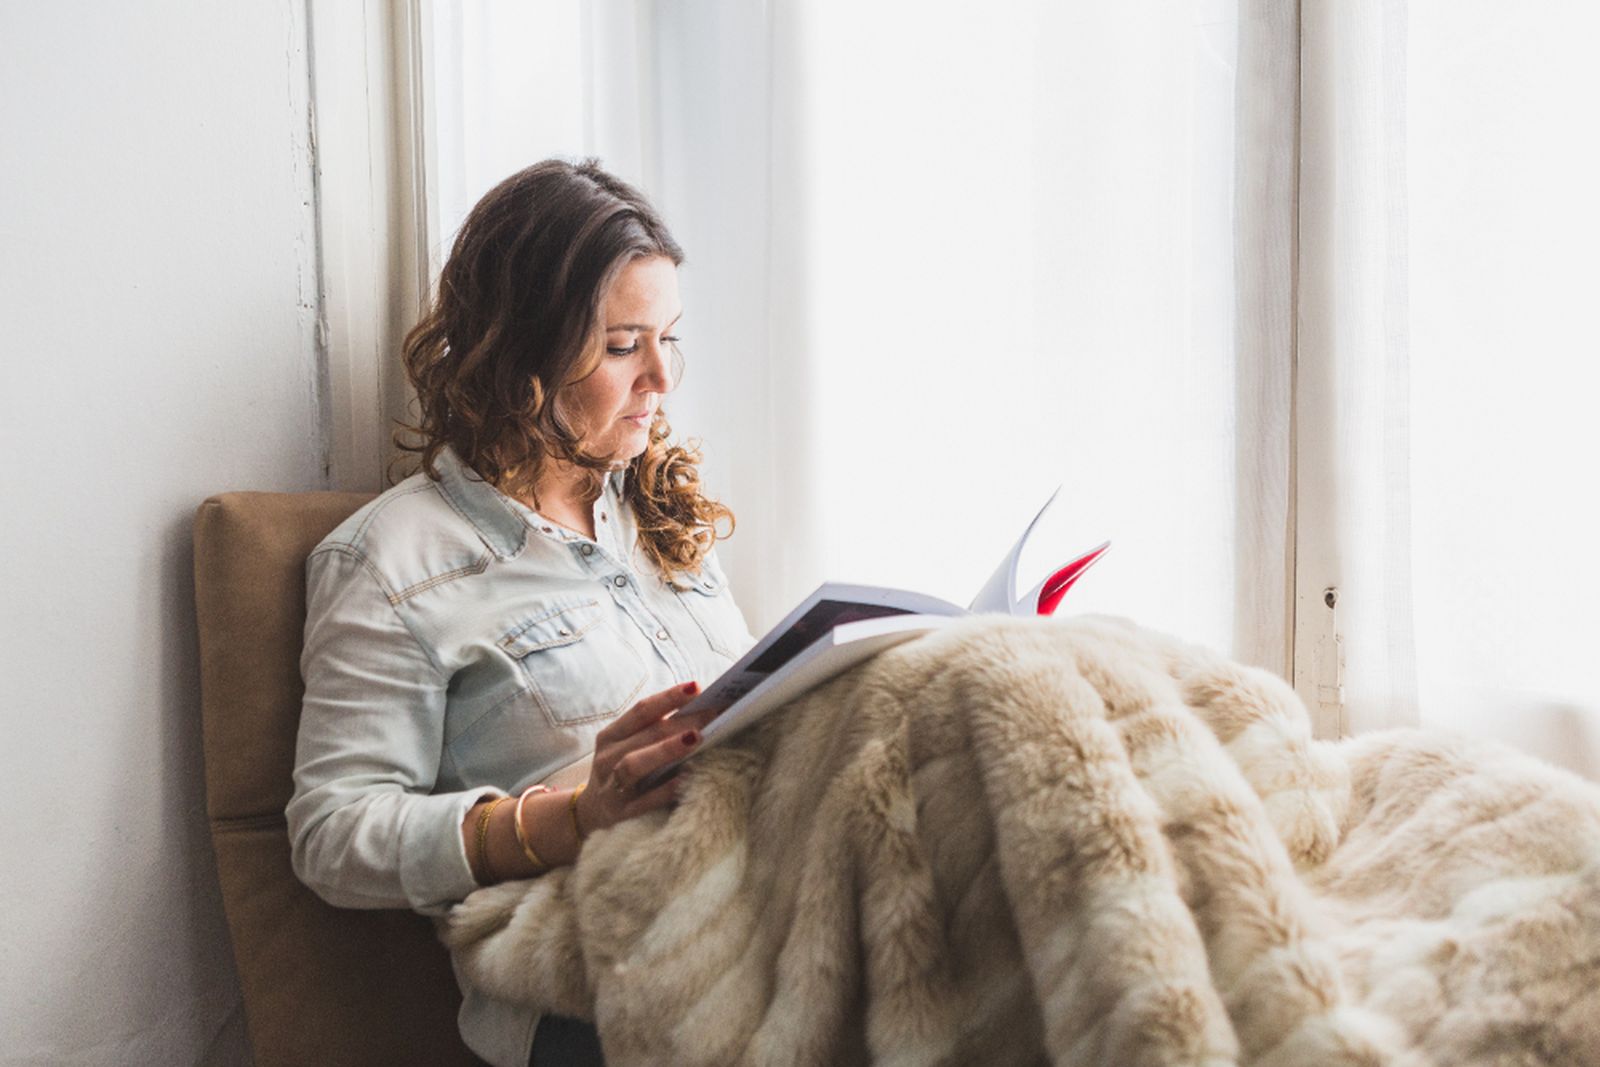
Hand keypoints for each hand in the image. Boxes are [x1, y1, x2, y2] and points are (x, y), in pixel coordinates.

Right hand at [575, 681, 713, 836]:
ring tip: (696, 738)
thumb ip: (653, 731)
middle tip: (713, 713)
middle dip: (681, 722)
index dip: (668, 698)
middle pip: (646, 735)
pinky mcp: (622, 814)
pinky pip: (645, 800)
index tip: (696, 688)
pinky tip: (687, 777)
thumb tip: (700, 710)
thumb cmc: (620, 772)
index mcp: (610, 736)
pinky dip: (666, 789)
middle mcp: (608, 758)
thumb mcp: (626, 748)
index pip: (641, 711)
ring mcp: (612, 787)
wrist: (591, 813)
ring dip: (666, 749)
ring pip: (635, 764)